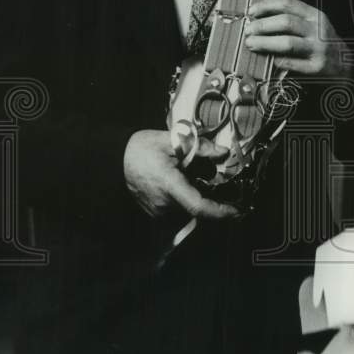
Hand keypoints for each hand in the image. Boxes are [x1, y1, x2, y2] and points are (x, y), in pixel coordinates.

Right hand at [123, 129, 241, 219]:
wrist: (116, 159)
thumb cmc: (141, 148)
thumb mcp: (172, 140)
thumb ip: (200, 147)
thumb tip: (223, 153)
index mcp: (170, 185)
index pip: (198, 206)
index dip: (220, 212)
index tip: (237, 211)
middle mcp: (164, 203)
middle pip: (198, 209)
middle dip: (214, 201)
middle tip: (225, 188)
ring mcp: (158, 211)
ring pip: (188, 211)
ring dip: (200, 200)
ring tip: (199, 180)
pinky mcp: (156, 213)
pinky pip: (178, 211)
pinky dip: (188, 201)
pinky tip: (188, 185)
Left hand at [244, 0, 347, 76]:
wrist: (345, 66)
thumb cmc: (322, 44)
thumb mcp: (313, 26)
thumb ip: (293, 20)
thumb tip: (259, 18)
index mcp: (315, 16)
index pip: (288, 4)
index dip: (267, 6)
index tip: (251, 11)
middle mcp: (318, 30)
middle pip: (286, 22)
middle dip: (263, 25)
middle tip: (248, 30)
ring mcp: (318, 49)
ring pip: (287, 43)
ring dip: (265, 42)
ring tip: (251, 43)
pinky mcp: (316, 67)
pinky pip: (290, 63)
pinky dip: (275, 60)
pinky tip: (266, 60)